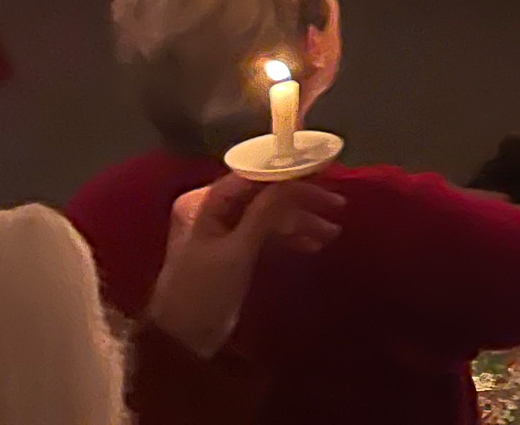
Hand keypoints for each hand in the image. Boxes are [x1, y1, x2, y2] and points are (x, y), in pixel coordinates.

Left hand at [146, 173, 343, 358]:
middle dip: (300, 201)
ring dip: (301, 221)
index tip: (322, 174)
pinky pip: (267, 233)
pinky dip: (290, 237)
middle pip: (264, 195)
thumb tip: (292, 180)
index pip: (252, 177)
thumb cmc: (203, 294)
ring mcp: (224, 230)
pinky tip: (313, 244)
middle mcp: (212, 209)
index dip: (288, 174)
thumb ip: (264, 214)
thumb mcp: (236, 252)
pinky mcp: (234, 250)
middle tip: (336, 206)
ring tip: (331, 233)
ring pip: (270, 215)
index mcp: (203, 203)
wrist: (183, 344)